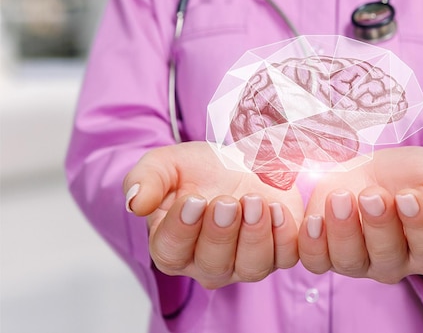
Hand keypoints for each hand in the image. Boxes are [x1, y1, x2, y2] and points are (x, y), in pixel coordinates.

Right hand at [123, 142, 302, 288]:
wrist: (241, 160)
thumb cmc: (200, 169)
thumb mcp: (166, 164)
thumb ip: (145, 180)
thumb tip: (134, 203)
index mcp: (172, 246)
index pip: (170, 251)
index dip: (182, 229)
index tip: (193, 199)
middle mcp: (208, 263)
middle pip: (212, 264)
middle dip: (221, 232)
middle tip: (227, 201)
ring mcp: (245, 262)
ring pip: (252, 266)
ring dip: (254, 235)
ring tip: (254, 201)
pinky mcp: (278, 251)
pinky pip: (285, 257)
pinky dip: (284, 236)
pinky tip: (277, 208)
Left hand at [298, 146, 422, 282]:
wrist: (375, 169)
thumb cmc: (413, 175)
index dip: (420, 222)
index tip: (410, 195)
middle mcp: (396, 262)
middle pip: (388, 256)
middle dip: (380, 224)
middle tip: (373, 194)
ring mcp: (360, 262)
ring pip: (351, 260)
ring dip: (344, 230)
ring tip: (341, 198)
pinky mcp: (327, 254)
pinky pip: (317, 261)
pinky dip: (313, 244)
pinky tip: (314, 220)